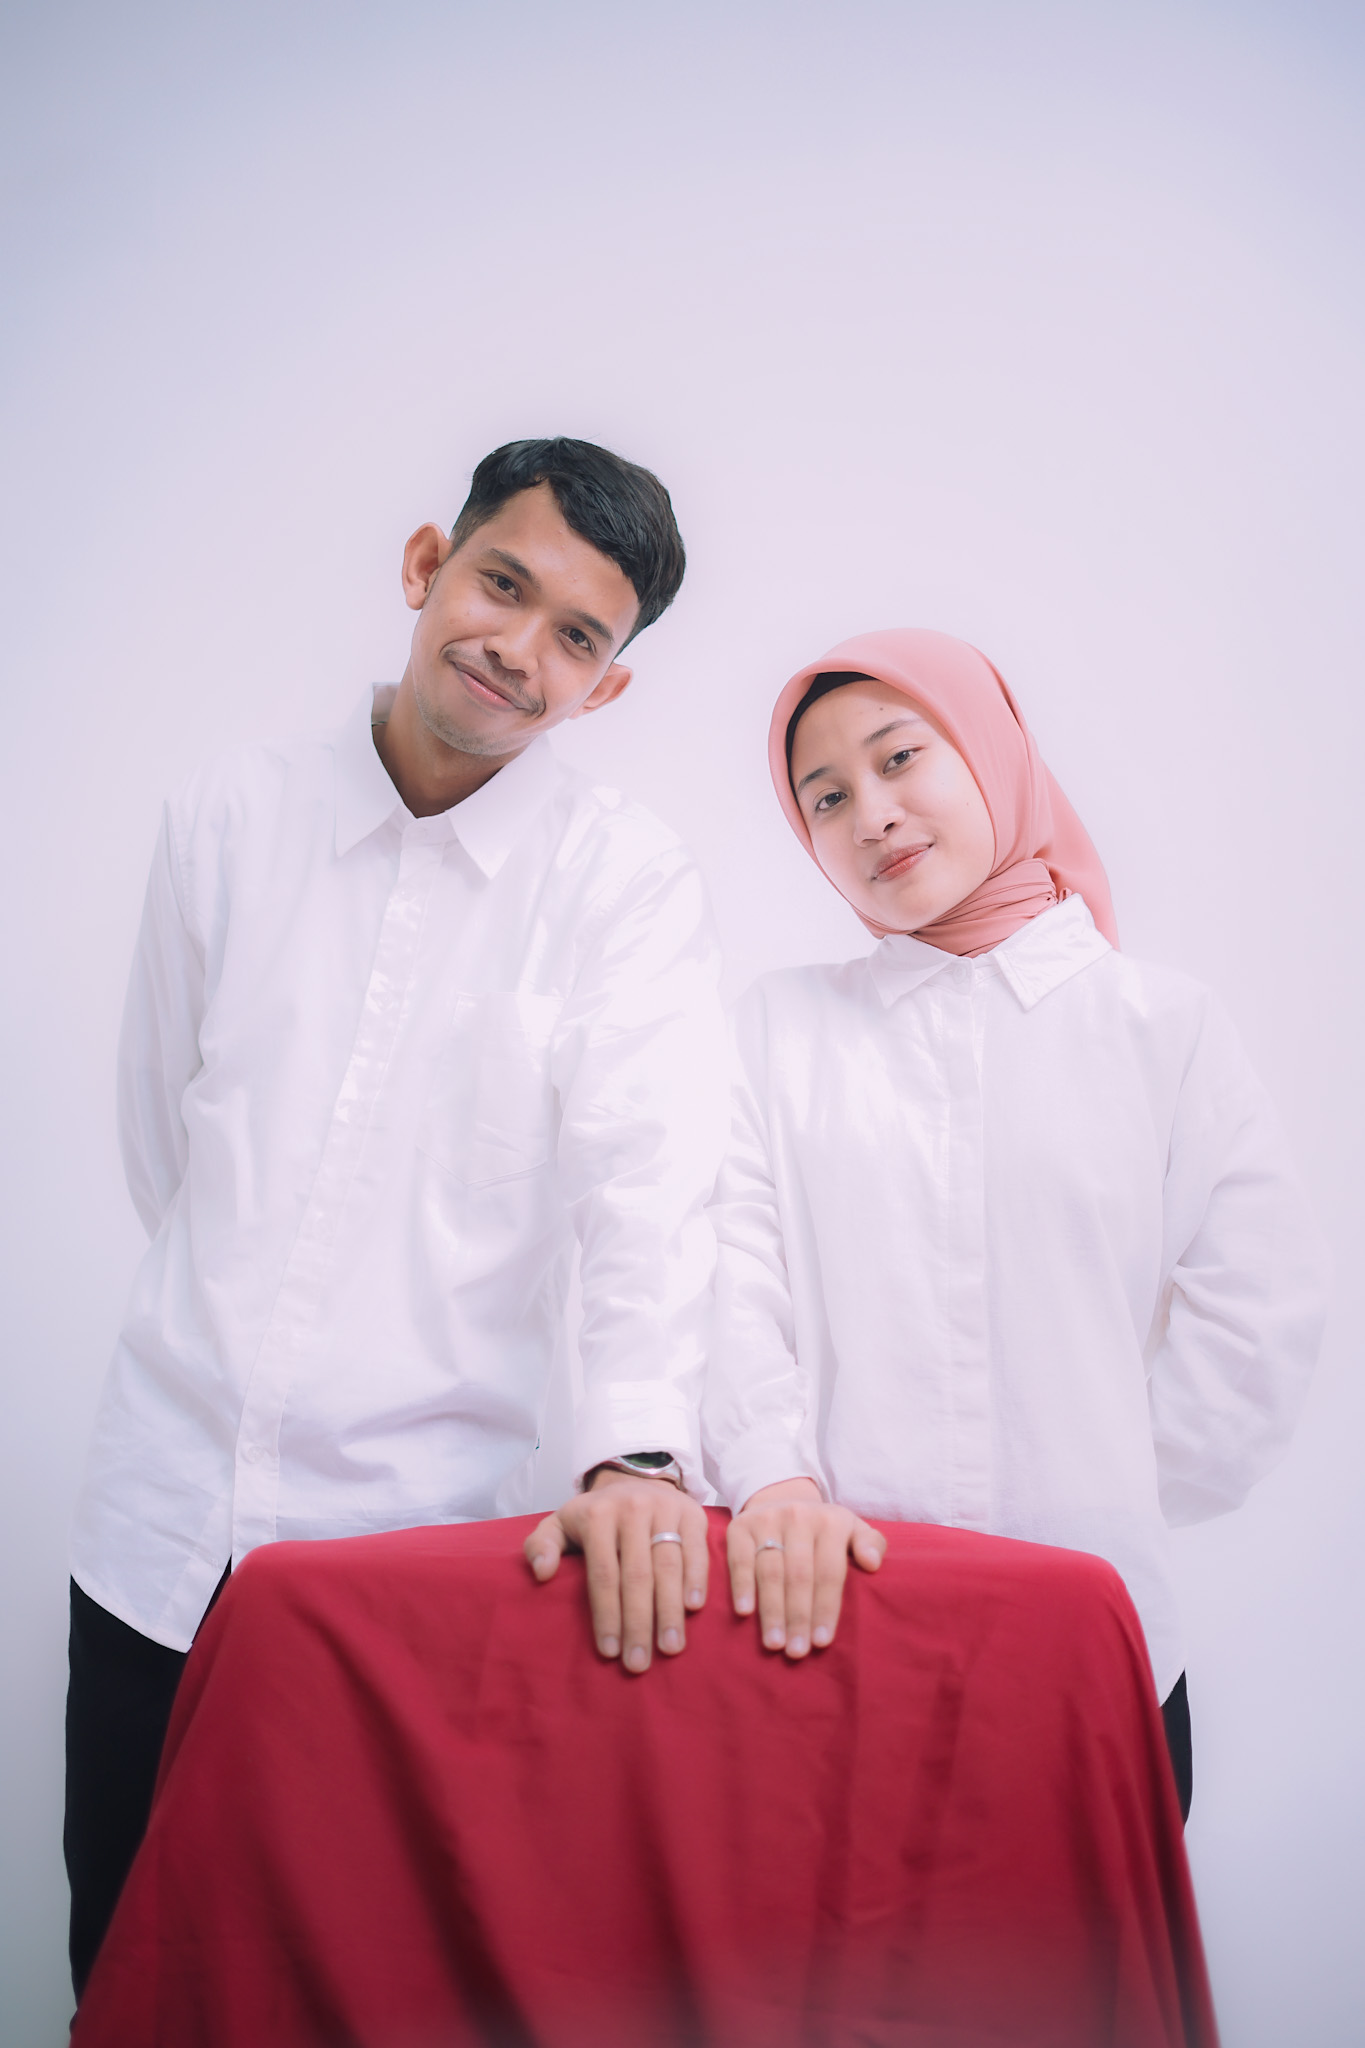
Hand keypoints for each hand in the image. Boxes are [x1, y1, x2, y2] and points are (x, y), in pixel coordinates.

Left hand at [524, 1471, 709, 1673]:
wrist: (634, 1480)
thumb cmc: (595, 1517)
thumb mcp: (560, 1524)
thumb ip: (541, 1545)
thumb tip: (541, 1572)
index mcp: (598, 1516)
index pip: (603, 1573)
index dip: (606, 1614)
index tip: (609, 1652)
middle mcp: (632, 1509)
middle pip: (637, 1575)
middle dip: (638, 1623)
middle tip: (638, 1664)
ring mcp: (665, 1509)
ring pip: (668, 1566)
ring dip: (669, 1611)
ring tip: (670, 1648)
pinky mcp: (692, 1512)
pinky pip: (696, 1550)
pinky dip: (696, 1580)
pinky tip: (692, 1609)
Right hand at [728, 1478, 885, 1657]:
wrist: (781, 1500)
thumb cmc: (823, 1530)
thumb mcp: (852, 1530)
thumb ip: (871, 1543)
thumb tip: (873, 1563)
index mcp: (831, 1521)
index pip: (829, 1571)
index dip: (826, 1607)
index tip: (822, 1641)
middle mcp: (798, 1516)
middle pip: (799, 1575)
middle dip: (798, 1616)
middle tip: (797, 1652)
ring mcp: (767, 1519)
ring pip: (770, 1571)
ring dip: (772, 1610)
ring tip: (774, 1643)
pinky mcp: (740, 1526)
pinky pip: (739, 1559)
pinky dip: (741, 1586)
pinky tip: (745, 1612)